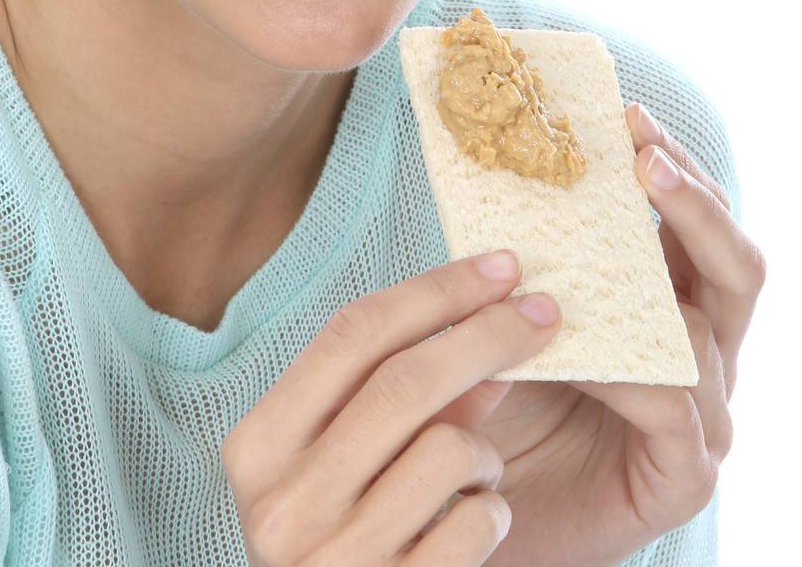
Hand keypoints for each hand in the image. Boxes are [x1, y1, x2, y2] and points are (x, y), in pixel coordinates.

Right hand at [221, 252, 560, 563]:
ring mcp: (335, 562)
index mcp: (257, 447)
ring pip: (448, 450)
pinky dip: (492, 514)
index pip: (352, 333)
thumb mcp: (338, 458)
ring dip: (485, 448)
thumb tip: (487, 318)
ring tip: (480, 472)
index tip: (499, 265)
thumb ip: (392, 393)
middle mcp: (284, 504)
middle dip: (487, 334)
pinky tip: (476, 522)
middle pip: (404, 380)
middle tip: (544, 311)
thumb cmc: (335, 534)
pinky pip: (475, 527)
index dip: (434, 290)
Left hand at [466, 103, 767, 566]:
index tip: (626, 116)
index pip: (699, 222)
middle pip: (737, 263)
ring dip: (646, 290)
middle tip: (643, 157)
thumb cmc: (488, 400)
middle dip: (695, 202)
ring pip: (708, 334)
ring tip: (577, 268)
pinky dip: (631, 374)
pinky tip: (583, 358)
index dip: (674, 165)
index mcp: (666, 301)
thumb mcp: (500, 307)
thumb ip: (517, 249)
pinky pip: (675, 408)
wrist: (461, 510)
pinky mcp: (683, 475)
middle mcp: (698, 351)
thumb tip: (497, 154)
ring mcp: (702, 416)